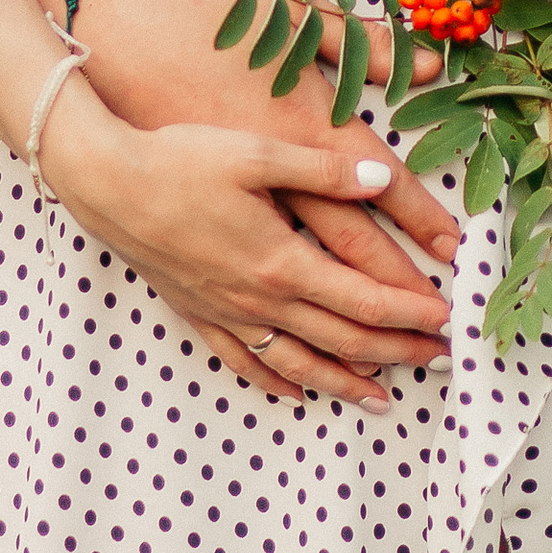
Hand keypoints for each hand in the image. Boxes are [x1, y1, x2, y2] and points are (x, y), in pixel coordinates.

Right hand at [71, 0, 455, 394]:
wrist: (105, 182)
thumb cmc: (178, 160)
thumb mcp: (258, 153)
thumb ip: (325, 171)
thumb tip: (384, 181)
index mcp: (282, 262)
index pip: (365, 301)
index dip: (411, 314)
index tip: (446, 320)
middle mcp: (259, 300)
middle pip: (343, 339)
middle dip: (396, 352)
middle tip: (437, 359)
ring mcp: (227, 313)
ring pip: (298, 363)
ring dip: (345, 381)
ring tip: (383, 398)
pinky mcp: (197, 313)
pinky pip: (244, 362)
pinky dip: (277, 382)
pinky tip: (297, 393)